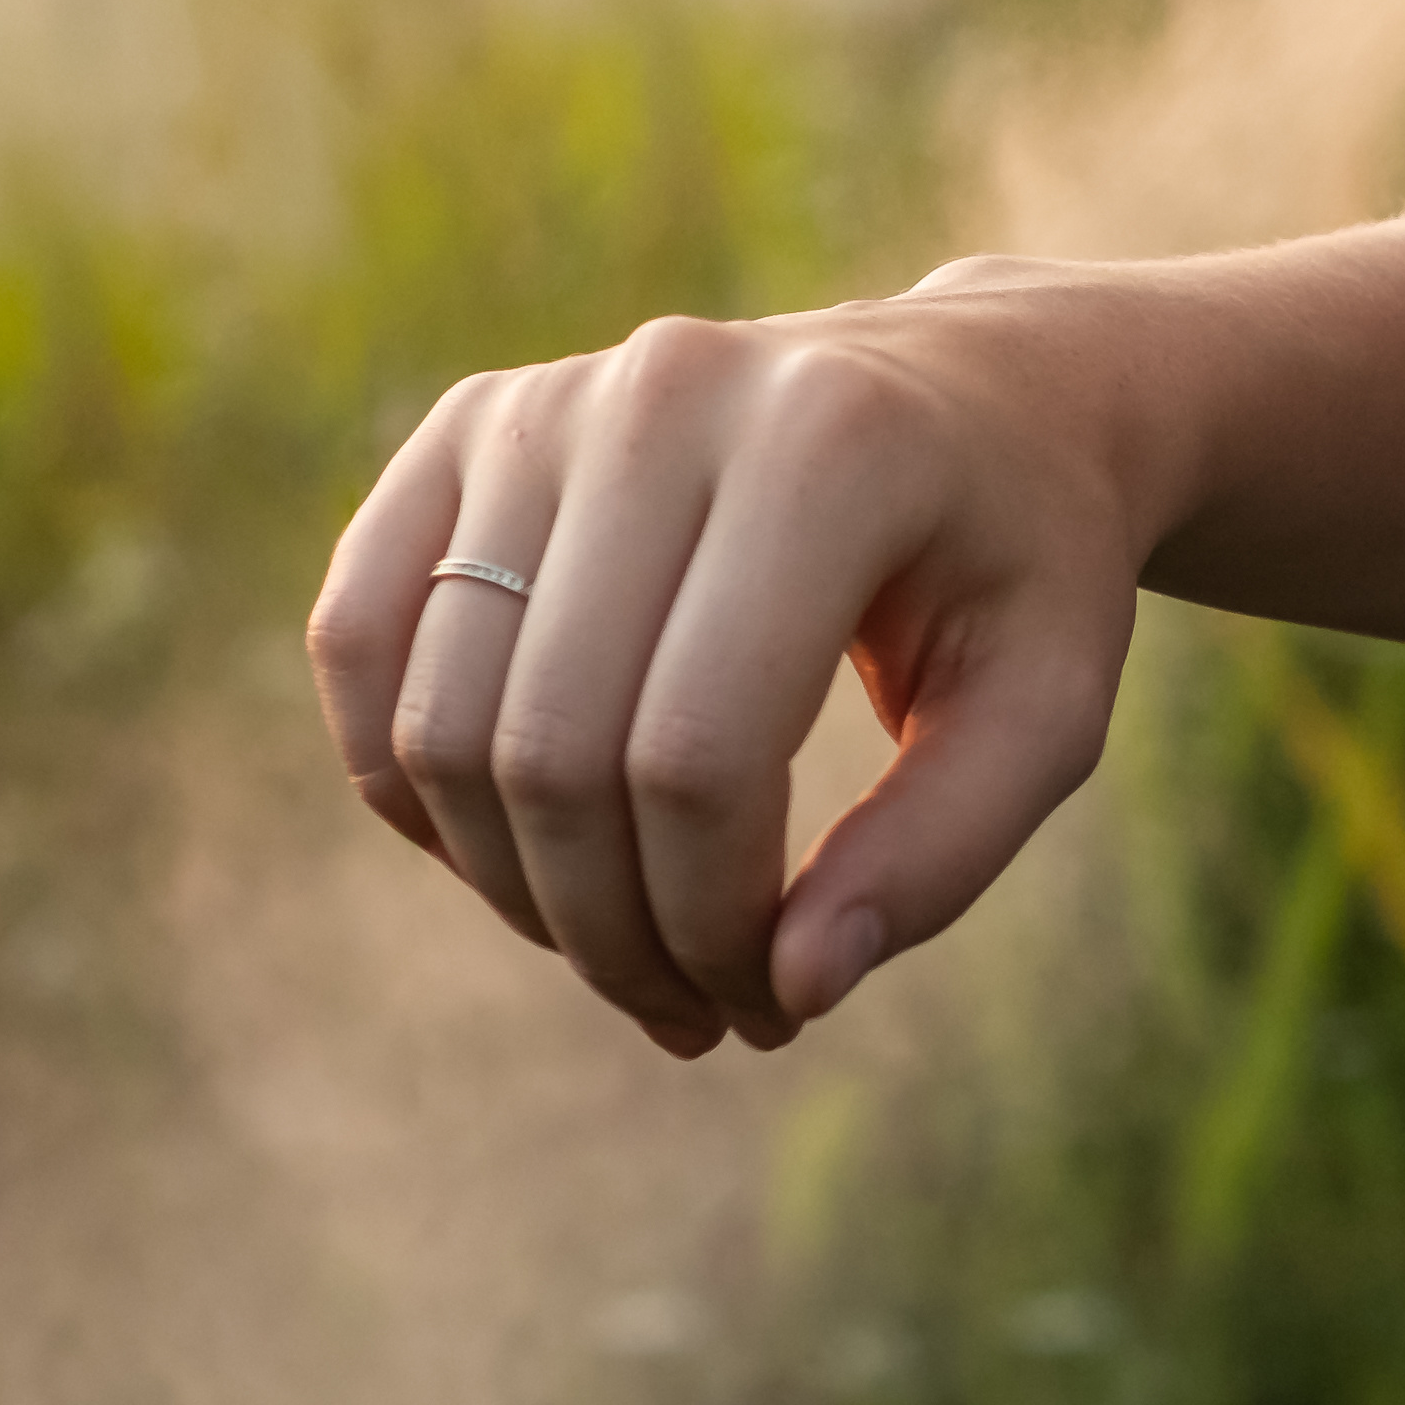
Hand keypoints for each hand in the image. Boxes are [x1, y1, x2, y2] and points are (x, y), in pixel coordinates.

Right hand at [303, 263, 1149, 1052]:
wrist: (981, 394)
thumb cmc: (1022, 567)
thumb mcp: (1044, 709)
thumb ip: (938, 854)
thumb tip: (791, 987)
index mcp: (829, 446)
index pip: (697, 752)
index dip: (710, 922)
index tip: (775, 1002)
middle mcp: (666, 393)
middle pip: (553, 749)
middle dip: (612, 931)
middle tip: (700, 1011)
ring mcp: (547, 399)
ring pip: (442, 719)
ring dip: (514, 888)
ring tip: (630, 947)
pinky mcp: (468, 423)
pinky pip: (359, 638)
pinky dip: (411, 786)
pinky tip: (521, 853)